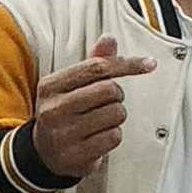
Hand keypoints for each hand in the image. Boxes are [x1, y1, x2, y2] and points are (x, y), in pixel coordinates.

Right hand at [29, 35, 154, 178]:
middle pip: (110, 90)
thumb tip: (108, 39)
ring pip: (116, 113)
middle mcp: (54, 108)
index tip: (149, 64)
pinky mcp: (76, 154)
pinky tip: (98, 137)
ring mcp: (63, 133)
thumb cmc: (62, 113)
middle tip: (105, 103)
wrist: (43, 152)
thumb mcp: (69, 86)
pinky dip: (113, 136)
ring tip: (99, 121)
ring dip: (116, 117)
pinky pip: (115, 136)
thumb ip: (92, 63)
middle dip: (117, 96)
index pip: (97, 67)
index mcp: (51, 85)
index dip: (127, 64)